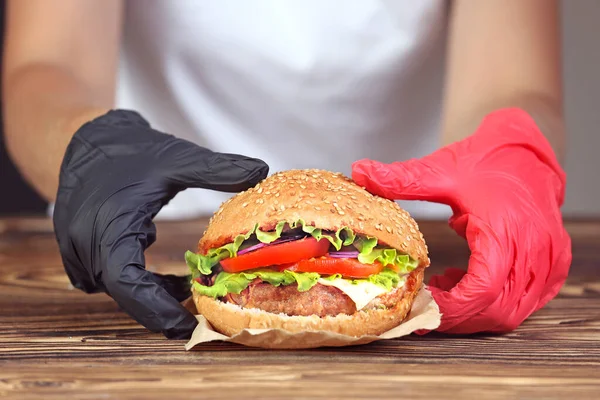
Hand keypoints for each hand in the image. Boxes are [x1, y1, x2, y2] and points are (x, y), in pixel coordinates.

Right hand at [53, 110, 267, 338]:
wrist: (86, 138)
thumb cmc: (131, 148)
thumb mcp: (178, 157)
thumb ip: (218, 168)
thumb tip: (263, 169)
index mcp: (109, 223)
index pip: (125, 281)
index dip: (155, 308)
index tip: (186, 324)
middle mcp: (85, 241)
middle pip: (122, 292)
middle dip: (158, 307)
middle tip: (195, 317)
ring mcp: (76, 246)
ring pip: (115, 287)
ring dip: (148, 294)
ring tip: (188, 293)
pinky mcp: (79, 247)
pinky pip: (108, 277)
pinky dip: (137, 282)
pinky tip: (166, 278)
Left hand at [352, 108, 570, 333]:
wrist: (529, 147)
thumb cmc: (489, 157)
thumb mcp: (442, 169)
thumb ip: (401, 178)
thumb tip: (359, 172)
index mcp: (508, 231)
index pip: (483, 290)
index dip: (449, 307)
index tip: (417, 301)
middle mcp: (535, 252)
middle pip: (497, 311)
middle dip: (456, 317)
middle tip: (421, 304)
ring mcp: (548, 261)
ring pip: (511, 311)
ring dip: (473, 311)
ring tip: (439, 289)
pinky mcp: (552, 264)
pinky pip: (523, 300)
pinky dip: (491, 302)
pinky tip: (462, 281)